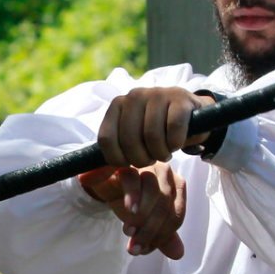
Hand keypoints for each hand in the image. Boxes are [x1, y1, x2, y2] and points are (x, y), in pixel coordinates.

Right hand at [78, 162, 187, 258]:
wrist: (103, 182)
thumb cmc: (130, 198)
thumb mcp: (145, 220)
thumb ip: (162, 235)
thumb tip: (178, 254)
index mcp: (176, 186)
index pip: (176, 215)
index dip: (162, 236)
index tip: (144, 250)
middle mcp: (166, 173)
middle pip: (166, 206)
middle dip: (150, 231)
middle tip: (135, 248)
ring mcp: (147, 165)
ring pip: (153, 192)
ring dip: (141, 217)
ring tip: (128, 232)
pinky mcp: (127, 162)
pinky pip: (134, 178)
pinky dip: (133, 197)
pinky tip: (129, 211)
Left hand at [97, 87, 212, 166]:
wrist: (190, 116)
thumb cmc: (156, 133)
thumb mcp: (130, 145)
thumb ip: (109, 162)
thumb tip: (83, 180)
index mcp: (117, 106)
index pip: (106, 139)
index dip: (118, 159)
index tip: (131, 163)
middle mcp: (134, 96)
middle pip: (129, 141)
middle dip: (142, 159)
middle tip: (151, 158)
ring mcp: (157, 94)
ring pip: (152, 136)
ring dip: (160, 153)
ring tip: (164, 151)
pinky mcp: (179, 98)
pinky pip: (173, 129)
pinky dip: (176, 143)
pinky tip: (177, 142)